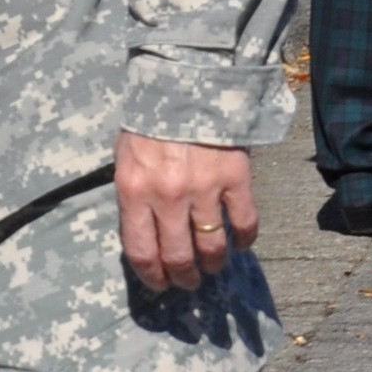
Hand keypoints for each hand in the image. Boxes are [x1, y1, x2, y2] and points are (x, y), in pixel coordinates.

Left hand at [115, 129, 258, 290]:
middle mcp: (168, 195)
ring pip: (213, 246)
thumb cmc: (148, 125)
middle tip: (188, 281)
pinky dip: (244, 240)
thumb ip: (133, 197)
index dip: (152, 276)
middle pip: (179, 257)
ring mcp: (204, 188)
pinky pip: (245, 223)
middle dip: (184, 277)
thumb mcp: (125, 159)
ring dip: (213, 264)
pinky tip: (240, 244)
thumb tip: (144, 237)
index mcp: (133, 190)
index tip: (160, 284)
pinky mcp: (236, 179)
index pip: (140, 251)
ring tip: (212, 266)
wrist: (185, 88)